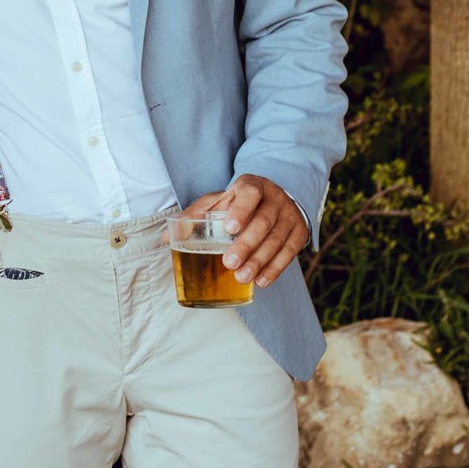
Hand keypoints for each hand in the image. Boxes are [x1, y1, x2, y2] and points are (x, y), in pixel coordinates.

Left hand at [181, 175, 308, 287]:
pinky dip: (275, 268)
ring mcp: (290, 215)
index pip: (249, 193)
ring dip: (259, 261)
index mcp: (251, 186)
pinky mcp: (300, 232)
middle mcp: (274, 198)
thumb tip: (168, 237)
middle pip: (263, 221)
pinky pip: (290, 252)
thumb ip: (195, 215)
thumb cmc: (238, 203)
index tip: (230, 227)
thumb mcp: (218, 202)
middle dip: (246, 244)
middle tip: (229, 263)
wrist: (274, 198)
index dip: (241, 209)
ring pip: (277, 239)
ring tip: (242, 277)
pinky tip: (261, 281)